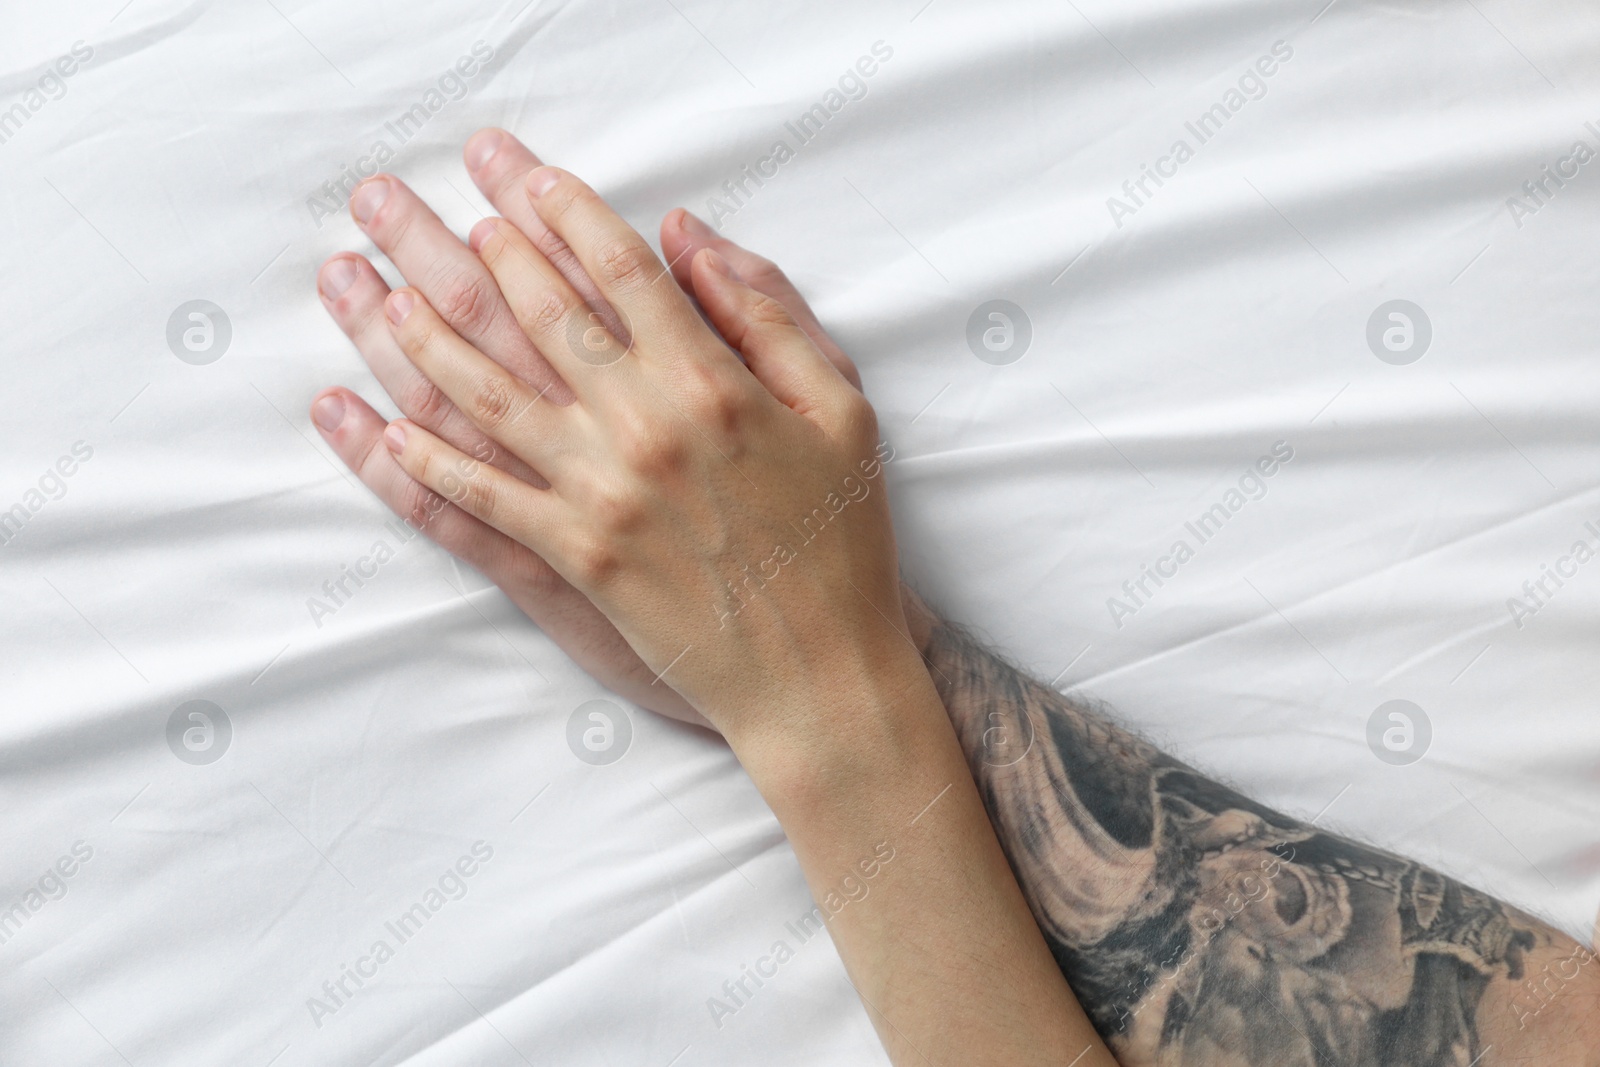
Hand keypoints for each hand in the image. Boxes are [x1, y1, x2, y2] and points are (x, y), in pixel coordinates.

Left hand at [310, 130, 860, 729]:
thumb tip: (688, 236)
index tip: (520, 172)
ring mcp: (598, 494)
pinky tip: (382, 427)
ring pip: (486, 397)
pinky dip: (426, 463)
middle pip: (534, 314)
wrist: (822, 672)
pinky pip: (480, 502)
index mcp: (711, 380)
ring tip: (378, 291)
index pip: (618, 269)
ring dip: (421, 339)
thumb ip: (768, 314)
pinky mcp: (573, 559)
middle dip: (462, 245)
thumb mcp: (842, 409)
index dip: (561, 210)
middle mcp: (641, 426)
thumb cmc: (842, 539)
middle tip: (404, 203)